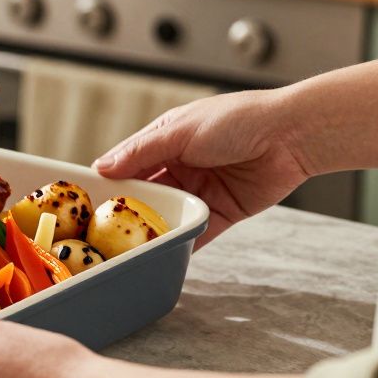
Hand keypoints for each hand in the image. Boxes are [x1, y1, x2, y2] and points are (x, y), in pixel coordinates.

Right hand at [92, 89, 311, 247]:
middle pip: (144, 194)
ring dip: (150, 230)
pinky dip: (180, 245)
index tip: (84, 200)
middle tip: (100, 231)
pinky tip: (161, 258)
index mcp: (165, 141)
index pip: (126, 164)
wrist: (293, 135)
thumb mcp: (180, 131)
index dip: (106, 181)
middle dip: (126, 211)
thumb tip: (101, 167)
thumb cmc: (237, 120)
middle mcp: (179, 166)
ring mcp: (199, 191)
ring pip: (166, 215)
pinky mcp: (222, 212)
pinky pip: (195, 233)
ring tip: (127, 248)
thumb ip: (141, 151)